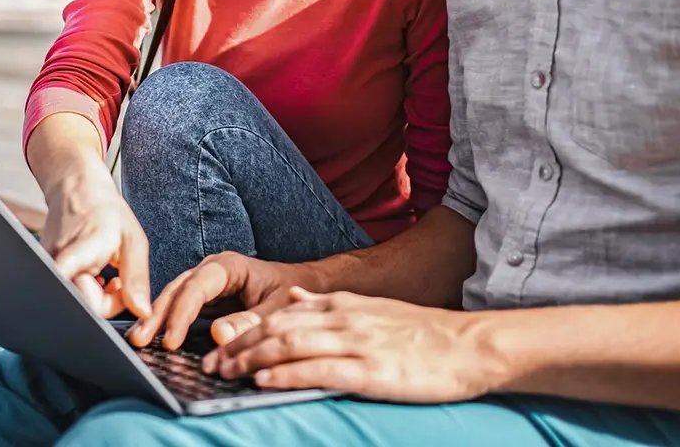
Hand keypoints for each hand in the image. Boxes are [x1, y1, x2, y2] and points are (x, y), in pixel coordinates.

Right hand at [41, 170, 151, 318]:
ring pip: (76, 302)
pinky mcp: (44, 271)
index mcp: (81, 253)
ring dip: (96, 295)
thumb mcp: (133, 239)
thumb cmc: (105, 210)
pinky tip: (91, 274)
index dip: (109, 304)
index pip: (86, 302)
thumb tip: (142, 313)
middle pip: (83, 307)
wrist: (76, 189)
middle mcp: (57, 264)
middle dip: (106, 302)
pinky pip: (68, 293)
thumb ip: (136, 278)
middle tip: (116, 279)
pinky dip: (84, 289)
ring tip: (104, 272)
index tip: (120, 285)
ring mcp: (46, 269)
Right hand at [126, 251, 308, 349]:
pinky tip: (155, 338)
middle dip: (157, 315)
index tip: (171, 340)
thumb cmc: (292, 292)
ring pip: (175, 298)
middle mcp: (211, 270)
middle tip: (139, 340)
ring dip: (157, 319)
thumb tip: (218, 335)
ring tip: (138, 340)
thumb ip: (250, 322)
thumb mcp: (277, 309)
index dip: (181, 314)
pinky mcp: (205, 299)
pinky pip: (182, 308)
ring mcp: (205, 283)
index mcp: (228, 266)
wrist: (304, 285)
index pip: (197, 288)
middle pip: (178, 290)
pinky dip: (167, 322)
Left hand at [203, 289, 509, 402]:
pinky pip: (319, 370)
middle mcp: (343, 318)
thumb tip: (294, 297)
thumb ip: (330, 304)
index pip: (281, 315)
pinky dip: (287, 375)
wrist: (468, 345)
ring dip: (253, 360)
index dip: (247, 331)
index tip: (221, 345)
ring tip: (226, 372)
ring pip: (291, 347)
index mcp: (342, 304)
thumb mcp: (371, 309)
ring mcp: (356, 343)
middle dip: (240, 347)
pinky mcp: (370, 370)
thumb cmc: (422, 333)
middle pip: (277, 329)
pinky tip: (264, 382)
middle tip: (211, 364)